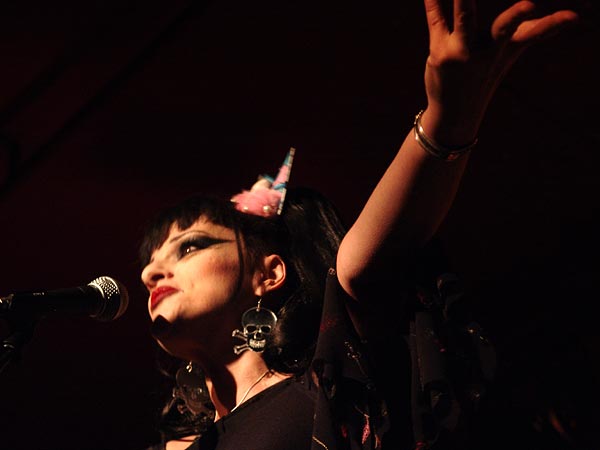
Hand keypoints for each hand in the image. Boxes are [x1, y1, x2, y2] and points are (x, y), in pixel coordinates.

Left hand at [422, 0, 578, 142]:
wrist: (454, 113)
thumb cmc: (485, 75)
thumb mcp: (511, 54)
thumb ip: (538, 32)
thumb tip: (572, 18)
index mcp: (507, 49)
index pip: (534, 35)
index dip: (552, 25)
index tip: (571, 18)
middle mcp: (487, 51)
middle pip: (503, 30)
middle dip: (515, 18)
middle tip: (529, 5)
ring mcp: (462, 51)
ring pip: (466, 19)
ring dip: (465, 1)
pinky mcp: (439, 51)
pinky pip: (436, 21)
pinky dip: (433, 3)